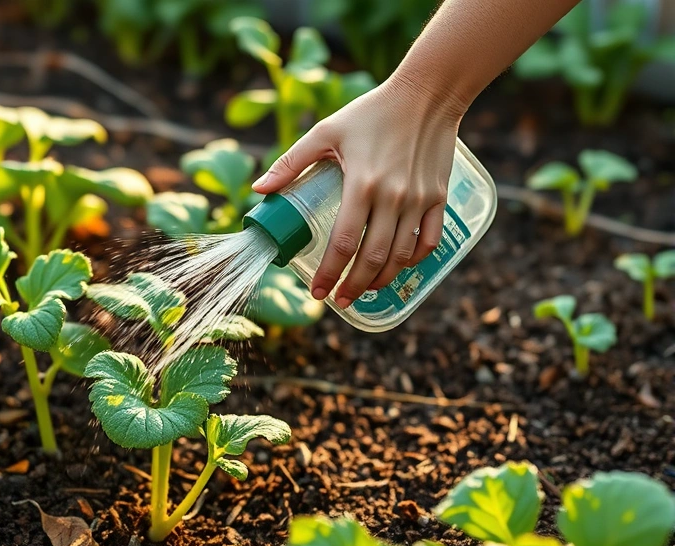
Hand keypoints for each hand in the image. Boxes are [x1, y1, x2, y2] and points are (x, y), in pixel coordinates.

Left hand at [251, 73, 466, 308]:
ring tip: (363, 290)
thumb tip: (259, 190)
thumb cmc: (371, 111)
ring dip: (381, 280)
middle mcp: (393, 196)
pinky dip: (413, 260)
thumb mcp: (325, 131)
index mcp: (362, 183)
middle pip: (373, 257)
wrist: (428, 93)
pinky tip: (397, 267)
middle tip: (339, 301)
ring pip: (401, 255)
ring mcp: (419, 199)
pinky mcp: (438, 197)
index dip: (329, 273)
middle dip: (353, 286)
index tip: (316, 292)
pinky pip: (428, 240)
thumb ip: (290, 162)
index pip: (342, 242)